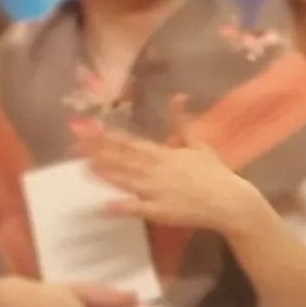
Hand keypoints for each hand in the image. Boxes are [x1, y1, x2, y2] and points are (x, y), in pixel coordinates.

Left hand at [84, 96, 271, 237]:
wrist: (233, 202)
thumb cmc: (215, 173)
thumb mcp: (199, 143)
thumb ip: (183, 121)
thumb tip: (178, 95)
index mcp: (164, 154)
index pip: (130, 143)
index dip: (107, 136)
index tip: (86, 129)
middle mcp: (158, 169)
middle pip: (123, 159)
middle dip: (97, 152)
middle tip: (73, 146)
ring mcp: (158, 190)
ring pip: (126, 180)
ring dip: (105, 174)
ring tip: (82, 168)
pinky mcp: (162, 211)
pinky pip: (138, 209)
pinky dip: (120, 207)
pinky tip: (103, 206)